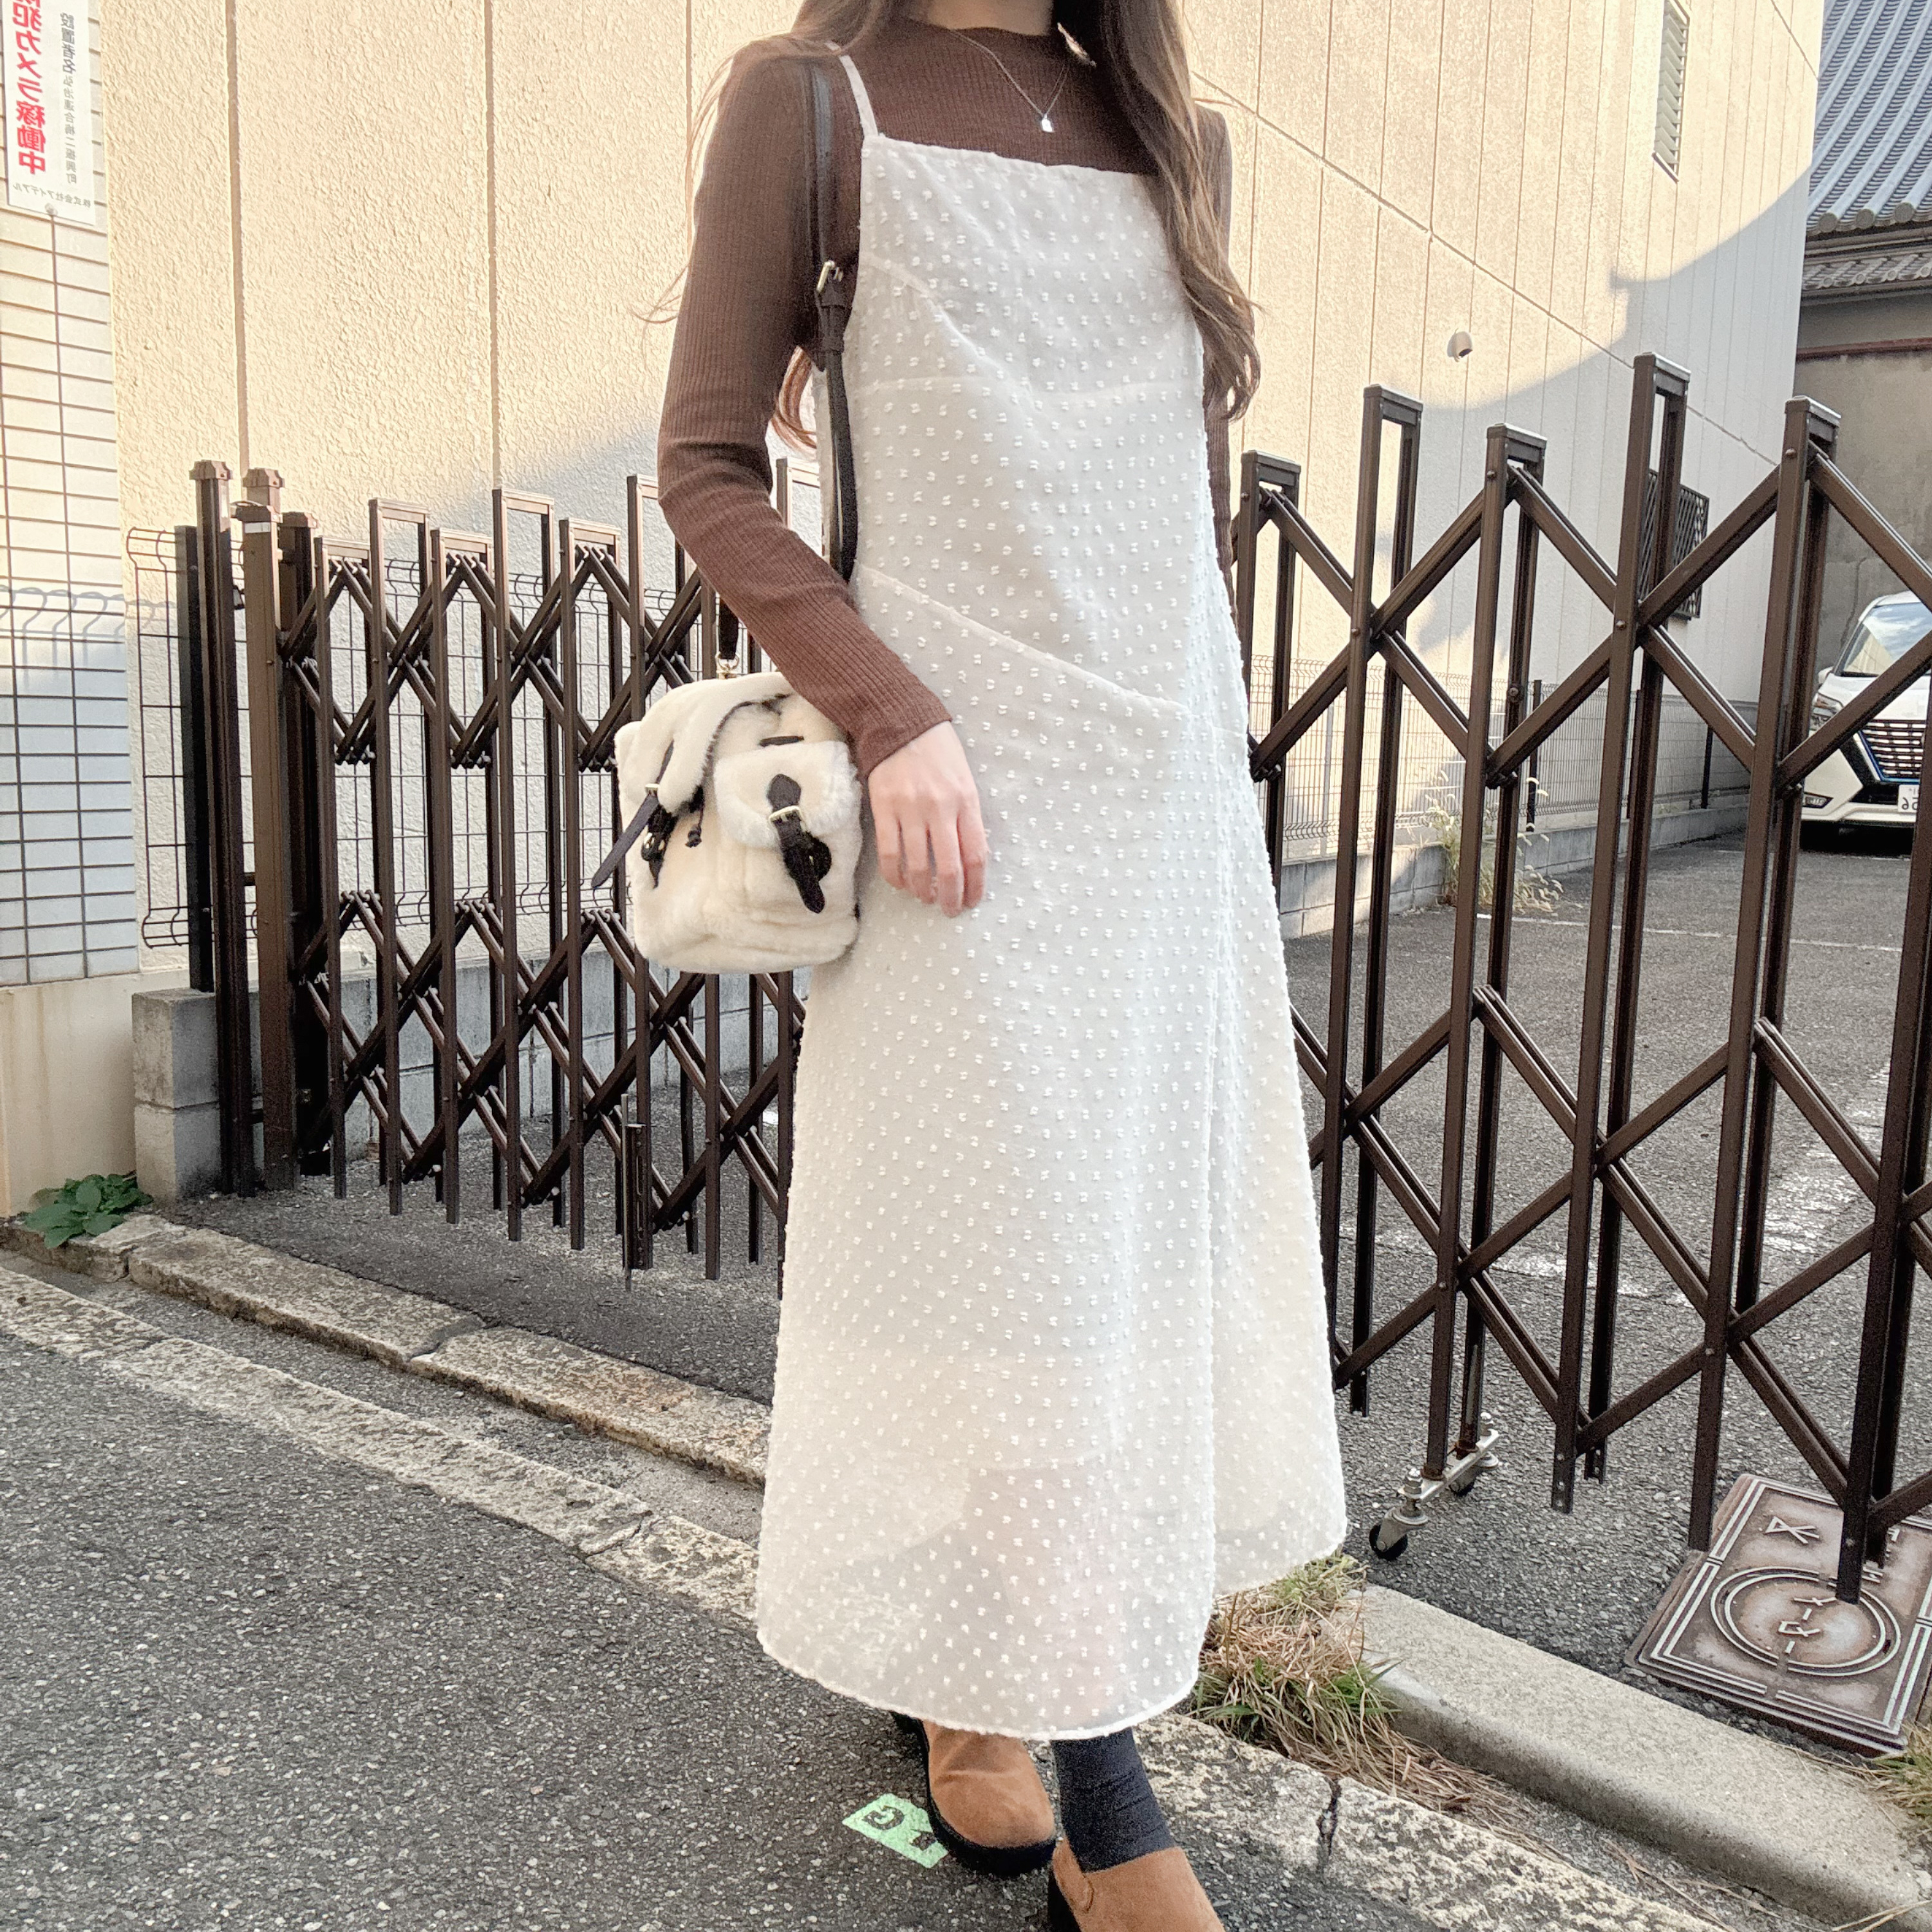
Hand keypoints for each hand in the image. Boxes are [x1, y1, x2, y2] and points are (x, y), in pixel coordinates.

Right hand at [866, 722, 987, 916]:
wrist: (899, 720)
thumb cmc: (937, 751)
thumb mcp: (965, 779)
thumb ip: (968, 815)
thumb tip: (970, 857)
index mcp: (966, 800)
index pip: (976, 855)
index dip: (976, 885)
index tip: (973, 900)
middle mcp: (941, 808)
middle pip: (950, 868)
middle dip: (952, 897)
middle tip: (950, 910)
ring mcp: (910, 809)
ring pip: (918, 866)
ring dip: (923, 891)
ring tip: (925, 898)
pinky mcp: (884, 808)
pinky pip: (889, 853)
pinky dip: (896, 876)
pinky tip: (901, 883)